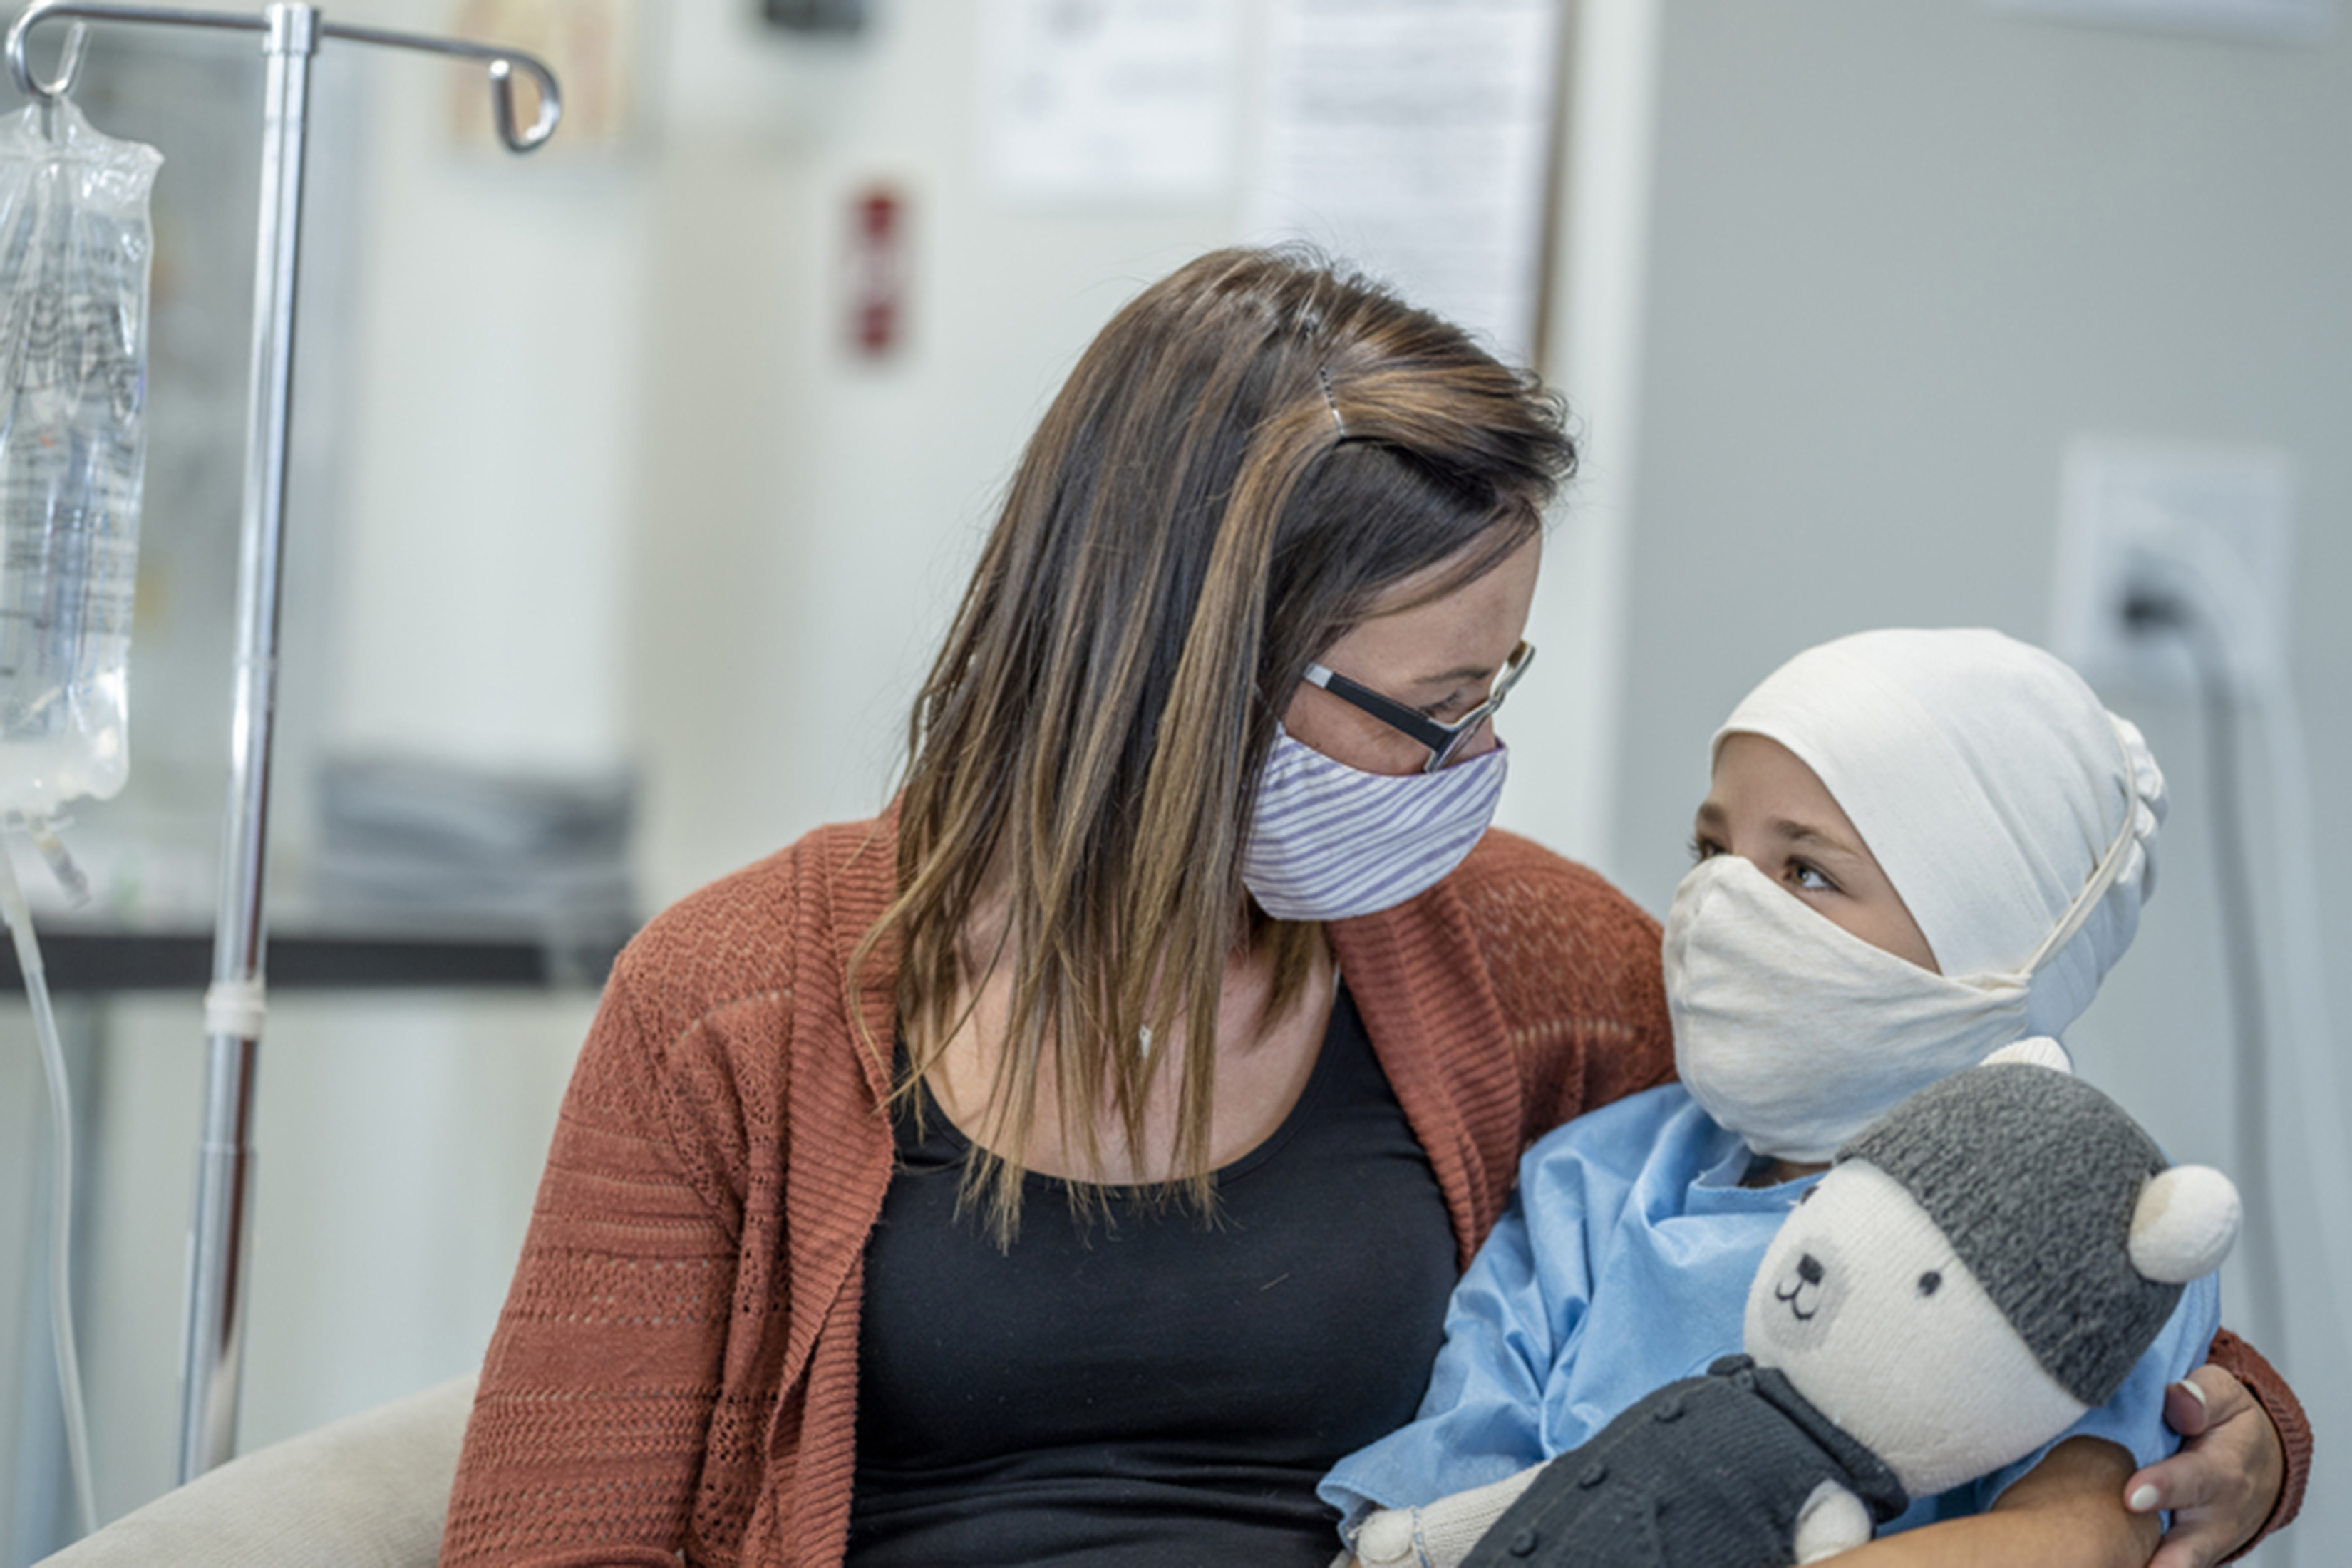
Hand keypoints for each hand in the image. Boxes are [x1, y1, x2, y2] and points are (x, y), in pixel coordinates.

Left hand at [2125, 1366, 2283, 1567]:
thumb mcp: (2224, 1397)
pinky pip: (2163, 1566)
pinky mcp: (2185, 1557)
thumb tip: (2178, 1398)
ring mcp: (2200, 1545)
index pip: (2192, 1480)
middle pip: (2188, 1545)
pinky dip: (2139, 1566)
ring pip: (2179, 1566)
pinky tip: (2106, 1564)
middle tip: (2118, 1557)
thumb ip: (2203, 1396)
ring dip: (2149, 1567)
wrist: (2259, 1468)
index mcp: (2223, 1470)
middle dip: (2163, 1558)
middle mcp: (2214, 1518)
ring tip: (2109, 1567)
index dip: (2163, 1488)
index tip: (2132, 1497)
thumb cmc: (2230, 1427)